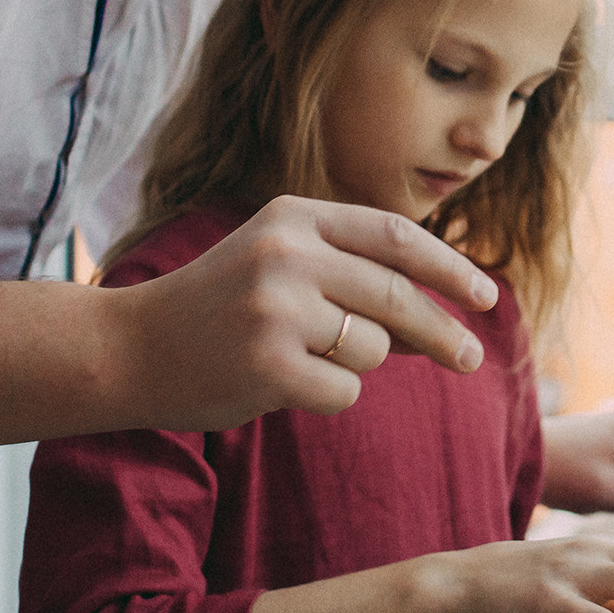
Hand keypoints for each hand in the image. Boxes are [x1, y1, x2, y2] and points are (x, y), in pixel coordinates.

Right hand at [109, 196, 494, 429]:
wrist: (128, 349)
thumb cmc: (216, 311)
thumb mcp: (279, 266)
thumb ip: (351, 277)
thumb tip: (444, 316)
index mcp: (293, 216)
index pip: (395, 236)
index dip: (448, 267)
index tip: (485, 297)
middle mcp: (287, 254)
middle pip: (398, 295)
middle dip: (444, 331)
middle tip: (471, 358)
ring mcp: (275, 309)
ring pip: (374, 348)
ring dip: (357, 365)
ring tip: (301, 360)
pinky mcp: (268, 366)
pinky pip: (345, 391)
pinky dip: (327, 396)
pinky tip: (281, 385)